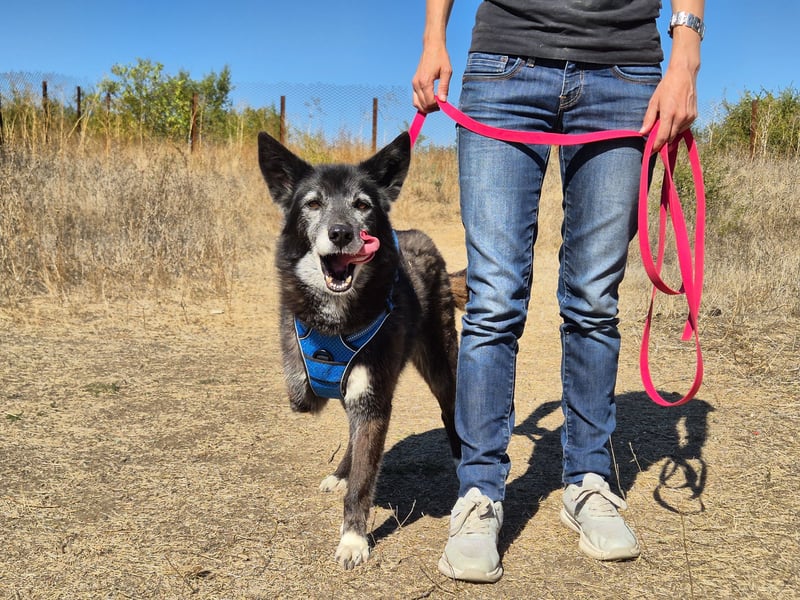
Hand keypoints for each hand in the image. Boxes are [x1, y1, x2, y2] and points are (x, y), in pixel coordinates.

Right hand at [412, 41, 451, 113]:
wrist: (432, 47)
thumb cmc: (441, 57)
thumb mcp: (446, 71)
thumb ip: (444, 87)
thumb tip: (443, 101)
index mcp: (425, 81)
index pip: (429, 102)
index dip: (437, 106)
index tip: (444, 103)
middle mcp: (417, 84)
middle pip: (422, 105)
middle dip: (432, 108)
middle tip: (441, 104)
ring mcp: (414, 84)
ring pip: (416, 104)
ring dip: (426, 107)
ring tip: (436, 104)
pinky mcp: (414, 83)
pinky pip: (415, 98)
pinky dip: (422, 102)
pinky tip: (430, 100)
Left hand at [640, 29, 700, 149]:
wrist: (684, 74)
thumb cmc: (666, 87)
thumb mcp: (654, 102)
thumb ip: (649, 119)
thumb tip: (642, 132)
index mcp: (669, 114)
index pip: (662, 137)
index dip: (656, 146)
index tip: (650, 151)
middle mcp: (681, 117)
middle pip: (670, 138)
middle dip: (662, 141)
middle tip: (654, 140)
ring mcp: (689, 117)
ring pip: (677, 133)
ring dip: (670, 133)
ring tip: (664, 125)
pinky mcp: (694, 116)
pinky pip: (684, 127)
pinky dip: (677, 127)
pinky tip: (673, 120)